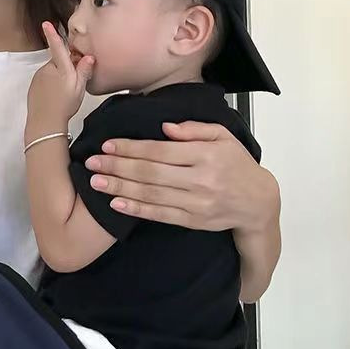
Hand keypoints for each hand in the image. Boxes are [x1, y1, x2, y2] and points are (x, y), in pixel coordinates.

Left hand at [27, 22, 94, 122]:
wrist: (45, 122)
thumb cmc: (65, 105)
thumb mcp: (79, 88)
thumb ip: (84, 71)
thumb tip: (88, 57)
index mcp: (60, 68)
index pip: (57, 47)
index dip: (52, 34)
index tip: (46, 23)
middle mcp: (47, 69)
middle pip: (57, 62)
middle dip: (64, 68)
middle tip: (73, 83)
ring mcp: (38, 77)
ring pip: (50, 73)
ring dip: (57, 78)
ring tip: (63, 94)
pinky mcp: (33, 87)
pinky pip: (44, 82)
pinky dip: (49, 86)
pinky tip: (54, 97)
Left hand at [84, 121, 280, 233]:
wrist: (257, 202)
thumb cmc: (237, 164)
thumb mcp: (223, 137)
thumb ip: (194, 129)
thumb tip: (165, 127)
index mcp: (206, 155)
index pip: (160, 151)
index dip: (131, 148)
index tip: (108, 144)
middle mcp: (200, 180)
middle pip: (150, 173)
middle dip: (118, 166)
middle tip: (92, 162)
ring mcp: (195, 203)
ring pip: (151, 194)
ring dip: (120, 188)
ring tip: (96, 181)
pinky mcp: (192, 221)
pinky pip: (159, 215)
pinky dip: (136, 209)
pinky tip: (116, 203)